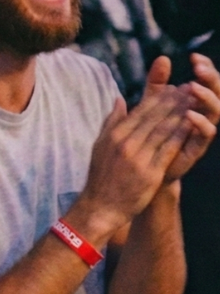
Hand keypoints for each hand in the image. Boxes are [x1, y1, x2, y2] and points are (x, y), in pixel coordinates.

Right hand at [72, 83, 194, 245]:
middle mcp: (126, 143)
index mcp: (115, 135)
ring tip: (194, 102)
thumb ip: (111, 121)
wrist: (101, 206)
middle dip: (174, 101)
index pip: (140, 111)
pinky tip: (192, 125)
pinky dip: (181, 135)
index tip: (173, 88)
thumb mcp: (100, 145)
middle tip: (190, 89)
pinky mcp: (150, 172)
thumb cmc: (101, 176)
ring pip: (164, 130)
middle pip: (154, 117)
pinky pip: (169, 149)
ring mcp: (139, 157)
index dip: (159, 98)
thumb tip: (119, 100)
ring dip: (181, 114)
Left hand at [158, 54, 219, 181]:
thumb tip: (163, 57)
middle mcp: (203, 114)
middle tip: (199, 68)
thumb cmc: (150, 132)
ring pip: (216, 112)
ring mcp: (200, 131)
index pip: (207, 81)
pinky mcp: (196, 147)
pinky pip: (205, 135)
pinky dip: (200, 123)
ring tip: (194, 87)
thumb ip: (156, 82)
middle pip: (217, 93)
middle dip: (211, 79)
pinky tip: (190, 114)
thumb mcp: (151, 102)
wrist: (144, 166)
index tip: (194, 56)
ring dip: (207, 98)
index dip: (206, 68)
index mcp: (194, 102)